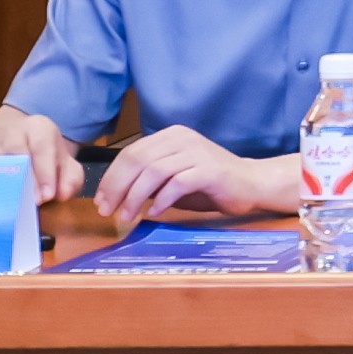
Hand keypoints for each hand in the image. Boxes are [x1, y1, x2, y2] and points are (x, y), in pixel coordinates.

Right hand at [0, 106, 85, 203]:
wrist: (14, 133)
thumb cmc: (42, 152)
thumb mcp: (64, 162)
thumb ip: (71, 179)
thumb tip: (64, 194)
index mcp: (37, 128)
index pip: (41, 147)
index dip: (44, 172)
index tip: (47, 196)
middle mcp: (11, 130)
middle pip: (15, 151)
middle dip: (24, 179)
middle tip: (31, 203)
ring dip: (2, 184)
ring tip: (12, 206)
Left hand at [89, 128, 269, 223]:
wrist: (251, 183)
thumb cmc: (210, 184)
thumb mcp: (173, 178)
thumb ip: (149, 180)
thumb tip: (115, 195)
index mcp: (171, 136)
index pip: (131, 153)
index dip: (111, 177)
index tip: (101, 200)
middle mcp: (182, 138)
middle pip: (138, 160)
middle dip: (117, 187)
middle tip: (107, 210)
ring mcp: (196, 152)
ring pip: (154, 171)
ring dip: (135, 197)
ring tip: (127, 216)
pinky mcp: (209, 170)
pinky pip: (177, 183)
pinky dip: (162, 200)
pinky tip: (154, 212)